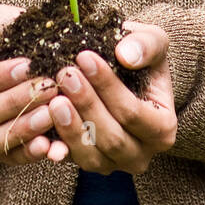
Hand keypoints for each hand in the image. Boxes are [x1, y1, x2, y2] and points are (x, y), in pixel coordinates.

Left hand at [25, 20, 176, 173]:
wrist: (124, 70)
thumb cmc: (140, 55)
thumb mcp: (152, 41)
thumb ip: (146, 45)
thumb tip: (125, 55)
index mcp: (163, 129)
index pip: (134, 113)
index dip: (108, 87)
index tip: (84, 56)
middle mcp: (141, 154)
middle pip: (112, 138)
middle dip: (86, 105)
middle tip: (65, 74)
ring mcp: (114, 163)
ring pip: (91, 155)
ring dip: (70, 127)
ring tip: (53, 98)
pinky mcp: (88, 162)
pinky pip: (70, 160)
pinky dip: (55, 146)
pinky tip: (41, 129)